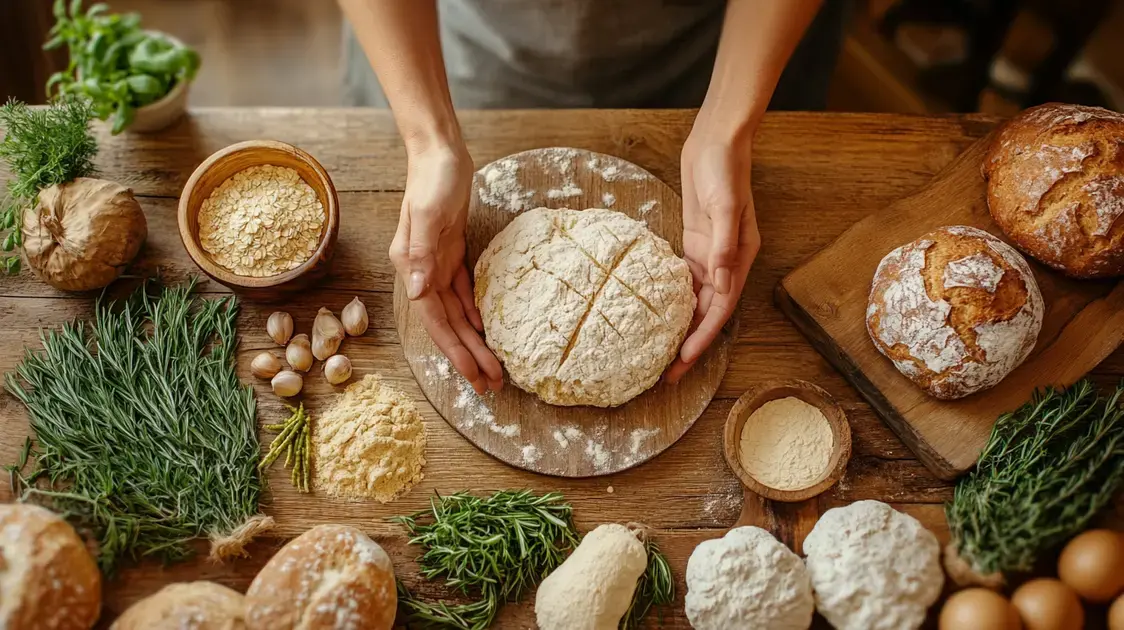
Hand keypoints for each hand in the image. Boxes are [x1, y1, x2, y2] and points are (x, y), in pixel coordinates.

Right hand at [390, 144, 502, 393]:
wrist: (439, 150)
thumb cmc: (433, 178)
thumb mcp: (426, 214)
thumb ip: (421, 254)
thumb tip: (420, 294)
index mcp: (411, 267)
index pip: (435, 321)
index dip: (455, 351)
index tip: (474, 376)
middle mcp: (421, 272)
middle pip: (449, 325)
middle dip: (469, 356)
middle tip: (492, 386)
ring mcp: (436, 264)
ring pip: (458, 314)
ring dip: (475, 341)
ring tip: (494, 368)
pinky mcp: (451, 253)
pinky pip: (464, 293)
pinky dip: (476, 313)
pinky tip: (489, 330)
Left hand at [666, 113, 760, 382]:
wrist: (715, 141)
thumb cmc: (724, 170)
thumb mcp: (724, 206)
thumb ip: (724, 244)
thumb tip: (721, 281)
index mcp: (740, 258)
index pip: (720, 310)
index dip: (702, 338)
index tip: (684, 361)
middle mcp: (726, 262)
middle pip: (707, 313)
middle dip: (690, 344)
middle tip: (668, 374)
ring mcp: (710, 253)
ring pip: (696, 301)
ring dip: (681, 326)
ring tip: (660, 354)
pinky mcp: (694, 243)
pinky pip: (684, 280)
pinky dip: (674, 299)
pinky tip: (657, 314)